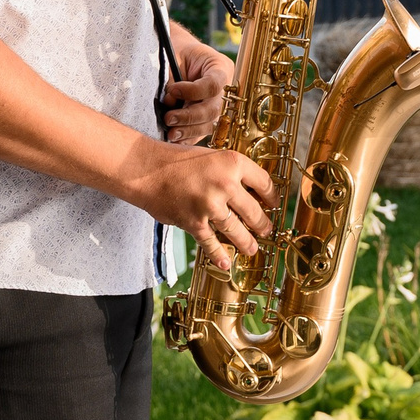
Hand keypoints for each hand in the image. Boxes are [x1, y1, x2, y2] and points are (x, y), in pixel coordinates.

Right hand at [126, 140, 273, 273]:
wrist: (147, 170)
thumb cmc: (178, 160)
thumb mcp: (212, 156)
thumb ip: (230, 172)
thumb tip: (249, 193)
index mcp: (233, 163)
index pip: (264, 183)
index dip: (272, 197)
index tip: (273, 204)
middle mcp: (225, 184)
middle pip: (254, 211)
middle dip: (262, 224)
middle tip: (266, 230)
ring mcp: (210, 206)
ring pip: (237, 230)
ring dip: (246, 242)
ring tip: (252, 248)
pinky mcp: (195, 222)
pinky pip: (211, 243)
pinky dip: (219, 255)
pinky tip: (226, 263)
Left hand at [162, 36, 233, 144]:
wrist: (179, 56)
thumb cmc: (177, 52)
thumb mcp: (174, 56)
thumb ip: (171, 77)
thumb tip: (169, 102)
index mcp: (220, 67)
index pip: (214, 84)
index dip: (193, 91)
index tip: (173, 90)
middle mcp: (224, 89)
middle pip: (213, 109)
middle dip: (190, 116)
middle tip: (168, 118)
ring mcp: (218, 105)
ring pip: (209, 124)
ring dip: (188, 130)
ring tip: (170, 132)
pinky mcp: (208, 119)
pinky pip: (201, 133)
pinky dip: (188, 138)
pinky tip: (175, 139)